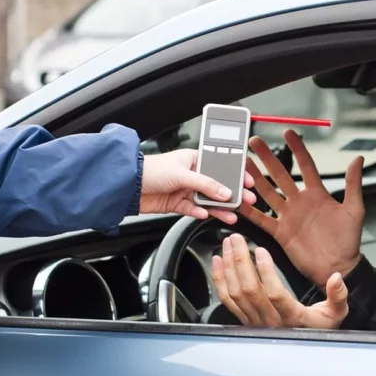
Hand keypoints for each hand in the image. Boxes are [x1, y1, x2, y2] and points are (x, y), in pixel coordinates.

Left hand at [140, 149, 255, 223]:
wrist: (127, 186)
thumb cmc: (150, 169)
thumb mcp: (182, 174)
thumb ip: (205, 184)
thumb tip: (224, 192)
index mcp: (194, 159)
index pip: (221, 166)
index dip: (235, 174)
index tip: (248, 181)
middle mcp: (191, 174)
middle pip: (217, 185)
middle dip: (232, 194)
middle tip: (247, 200)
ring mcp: (184, 190)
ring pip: (207, 200)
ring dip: (219, 208)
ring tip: (232, 215)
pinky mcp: (177, 204)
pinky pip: (193, 210)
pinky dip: (200, 213)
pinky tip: (206, 215)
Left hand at [212, 234, 347, 328]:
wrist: (304, 350)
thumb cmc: (319, 328)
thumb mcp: (336, 313)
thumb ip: (338, 295)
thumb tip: (336, 278)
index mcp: (292, 318)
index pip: (275, 294)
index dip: (265, 272)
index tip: (260, 251)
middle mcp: (270, 321)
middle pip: (249, 291)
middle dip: (239, 261)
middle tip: (236, 238)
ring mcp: (254, 321)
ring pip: (236, 294)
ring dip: (229, 267)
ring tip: (227, 245)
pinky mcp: (244, 319)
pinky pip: (227, 300)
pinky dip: (219, 280)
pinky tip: (217, 262)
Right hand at [239, 129, 364, 288]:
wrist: (338, 267)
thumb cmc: (348, 242)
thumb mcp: (354, 210)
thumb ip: (353, 184)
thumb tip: (358, 159)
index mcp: (317, 195)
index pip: (305, 166)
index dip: (297, 149)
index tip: (288, 132)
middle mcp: (300, 202)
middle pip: (280, 175)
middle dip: (268, 158)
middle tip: (255, 142)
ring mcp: (288, 216)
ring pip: (268, 192)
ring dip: (255, 178)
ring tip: (243, 163)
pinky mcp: (280, 232)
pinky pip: (262, 218)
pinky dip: (250, 210)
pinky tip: (240, 200)